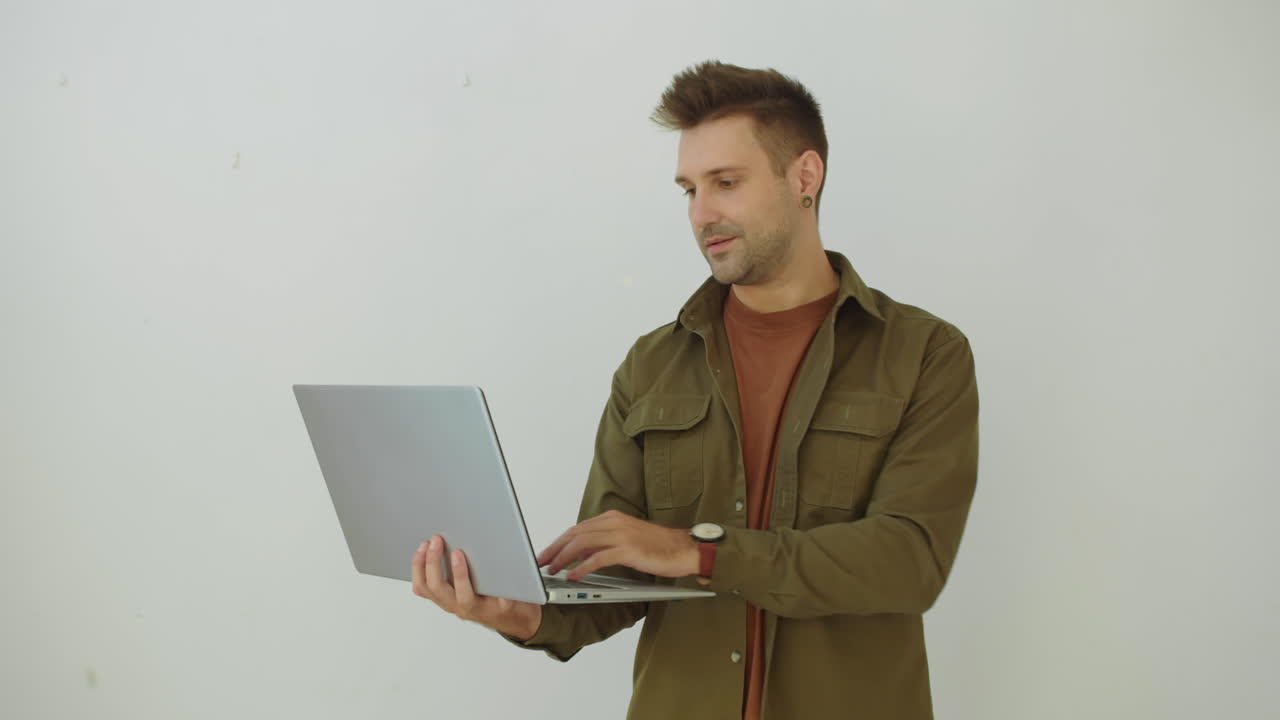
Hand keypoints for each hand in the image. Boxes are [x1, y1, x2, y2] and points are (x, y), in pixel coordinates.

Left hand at [412, 535, 542, 640]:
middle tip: (437, 540)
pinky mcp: (442, 598)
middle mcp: (458, 608)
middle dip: (434, 563)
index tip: (458, 553)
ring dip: (421, 565)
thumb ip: (510, 592)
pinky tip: (421, 554)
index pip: (464, 595)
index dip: (459, 574)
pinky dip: (418, 571)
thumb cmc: (513, 606)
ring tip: (426, 544)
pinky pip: (423, 588)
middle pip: (437, 589)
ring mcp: (447, 603)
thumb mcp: (518, 600)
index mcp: (478, 609)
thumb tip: (504, 579)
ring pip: (425, 588)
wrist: (509, 619)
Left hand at [537, 509, 698, 580]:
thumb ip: (606, 542)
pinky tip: (573, 576)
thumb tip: (583, 554)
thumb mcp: (628, 539)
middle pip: (575, 533)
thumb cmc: (660, 547)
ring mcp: (621, 535)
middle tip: (540, 562)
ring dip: (563, 558)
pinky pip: (598, 558)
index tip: (546, 553)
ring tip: (552, 570)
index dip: (559, 541)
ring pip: (582, 543)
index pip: (578, 528)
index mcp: (613, 518)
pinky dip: (582, 567)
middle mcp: (614, 522)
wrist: (685, 549)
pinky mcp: (628, 549)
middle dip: (554, 548)